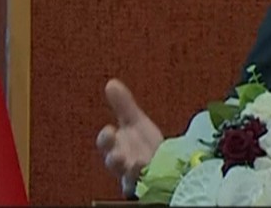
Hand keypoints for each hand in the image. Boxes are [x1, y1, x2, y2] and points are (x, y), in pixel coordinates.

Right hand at [96, 78, 163, 196]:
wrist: (164, 165)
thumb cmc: (144, 145)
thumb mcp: (135, 123)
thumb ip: (123, 106)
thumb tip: (111, 83)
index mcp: (117, 147)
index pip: (106, 143)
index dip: (106, 139)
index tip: (110, 130)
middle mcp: (124, 164)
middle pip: (114, 163)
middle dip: (114, 159)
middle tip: (117, 155)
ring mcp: (136, 177)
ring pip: (129, 177)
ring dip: (132, 171)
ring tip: (138, 163)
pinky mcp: (149, 186)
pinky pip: (146, 186)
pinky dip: (148, 179)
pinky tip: (154, 171)